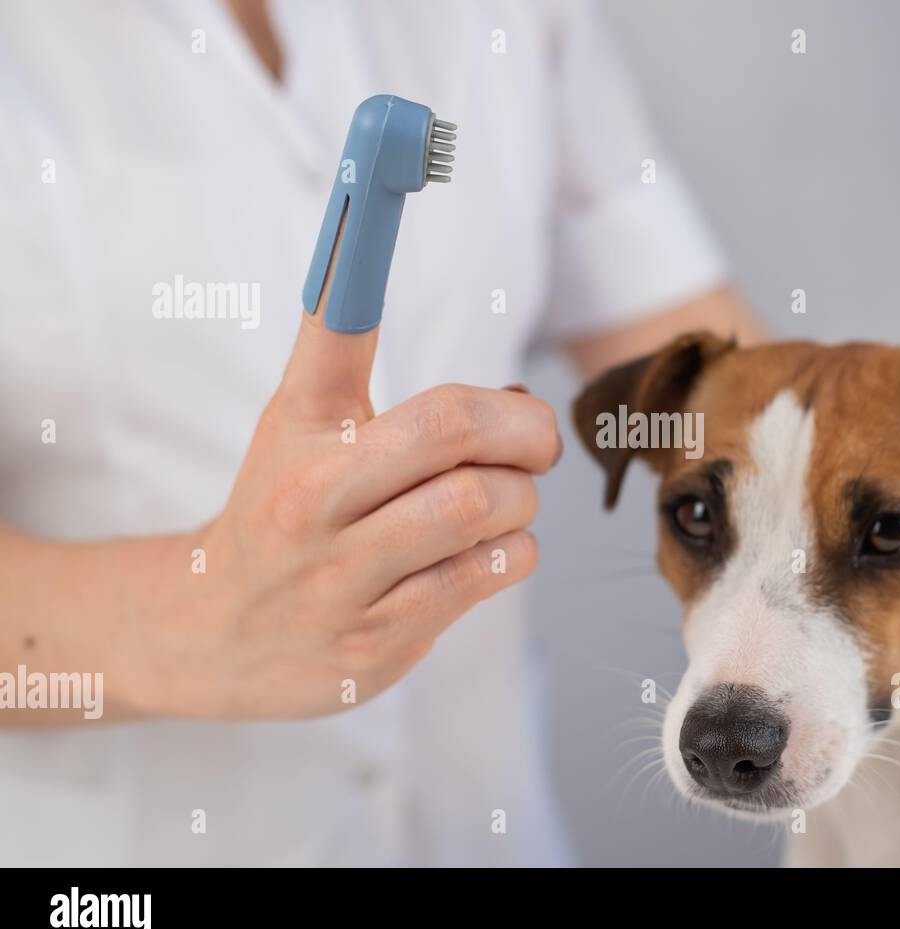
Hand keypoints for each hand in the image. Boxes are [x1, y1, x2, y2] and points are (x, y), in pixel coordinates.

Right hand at [143, 275, 559, 718]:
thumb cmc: (284, 508)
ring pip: (485, 507)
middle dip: (526, 430)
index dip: (359, 242)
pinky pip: (488, 573)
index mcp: (299, 423)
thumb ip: (357, 353)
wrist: (216, 633)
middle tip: (535, 441)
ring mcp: (341, 576)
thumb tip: (453, 332)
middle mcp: (310, 495)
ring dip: (522, 499)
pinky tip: (485, 551)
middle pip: (453, 429)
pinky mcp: (377, 641)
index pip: (338, 324)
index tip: (379, 168)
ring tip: (503, 501)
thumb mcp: (302, 421)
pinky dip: (511, 552)